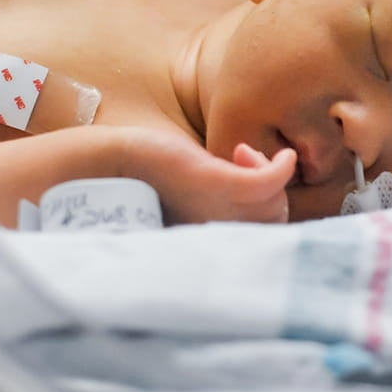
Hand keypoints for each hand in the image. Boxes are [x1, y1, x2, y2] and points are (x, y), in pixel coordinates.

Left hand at [123, 128, 296, 223]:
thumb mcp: (190, 195)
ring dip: (272, 175)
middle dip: (274, 189)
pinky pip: (268, 184)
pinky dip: (279, 169)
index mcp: (210, 237)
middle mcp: (216, 229)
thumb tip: (253, 188)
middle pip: (274, 221)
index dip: (269, 207)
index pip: (263, 238)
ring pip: (275, 206)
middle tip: (244, 160)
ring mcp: (217, 209)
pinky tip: (283, 155)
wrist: (108, 165)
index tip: (244, 173)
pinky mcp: (213, 183)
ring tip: (243, 154)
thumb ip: (217, 203)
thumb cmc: (145, 179)